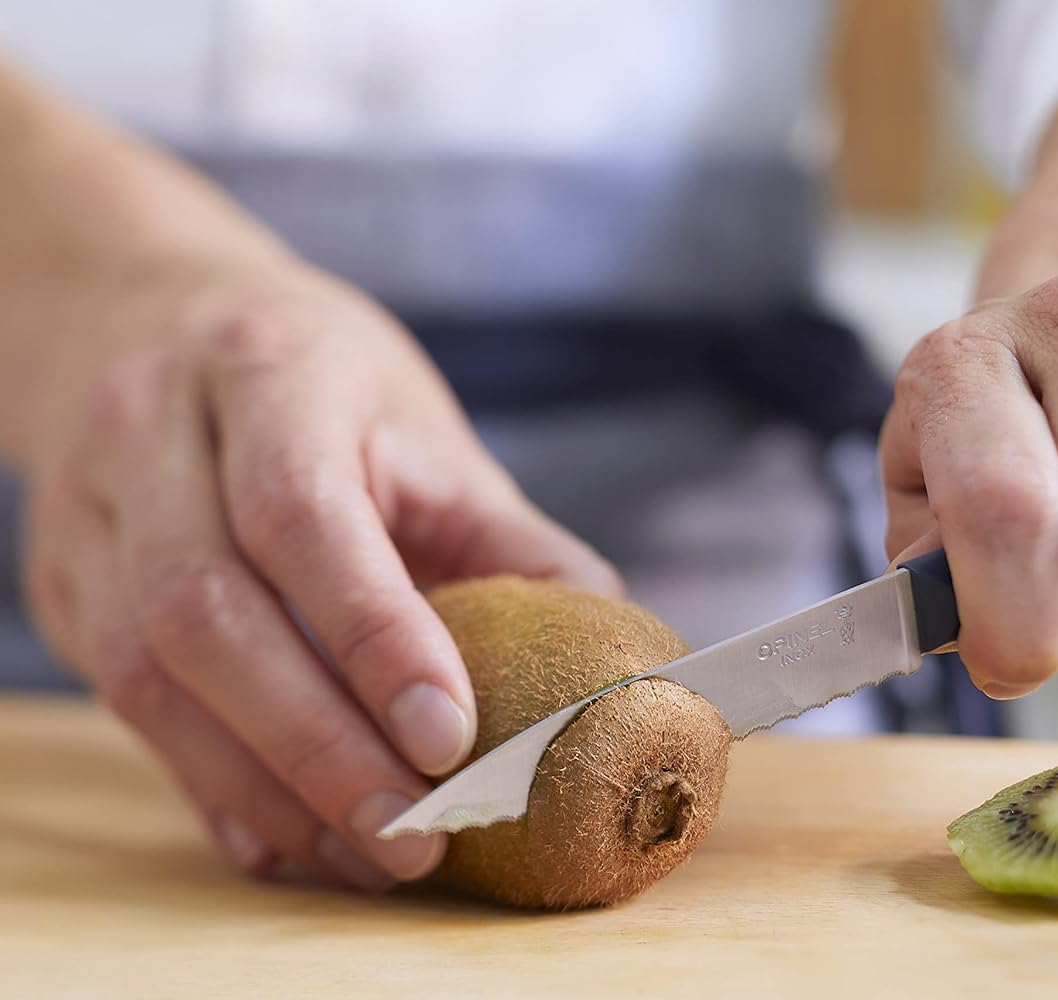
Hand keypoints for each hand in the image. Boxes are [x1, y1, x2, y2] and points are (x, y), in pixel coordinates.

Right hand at [20, 267, 619, 888]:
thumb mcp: (425, 430)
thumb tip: (608, 650)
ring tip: (366, 851)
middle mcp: (152, 430)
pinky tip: (290, 835)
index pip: (300, 512)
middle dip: (317, 744)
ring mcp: (88, 510)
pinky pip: (123, 707)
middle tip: (414, 832)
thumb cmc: (322, 384)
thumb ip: (512, 537)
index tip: (450, 738)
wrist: (150, 322)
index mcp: (269, 369)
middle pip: (207, 611)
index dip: (374, 635)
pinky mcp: (63, 583)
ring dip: (265, 784)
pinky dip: (211, 783)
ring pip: (147, 674)